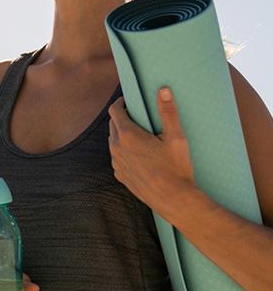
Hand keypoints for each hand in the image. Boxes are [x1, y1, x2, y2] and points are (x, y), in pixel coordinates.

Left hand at [108, 87, 197, 215]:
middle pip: (113, 125)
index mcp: (128, 136)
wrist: (174, 200)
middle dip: (123, 117)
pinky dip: (124, 151)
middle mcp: (117, 148)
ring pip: (114, 141)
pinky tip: (139, 154)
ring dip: (122, 134)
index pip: (115, 110)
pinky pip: (117, 157)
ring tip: (140, 134)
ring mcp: (117, 163)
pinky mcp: (120, 175)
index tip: (130, 100)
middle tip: (139, 116)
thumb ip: (168, 112)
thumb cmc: (177, 168)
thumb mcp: (176, 137)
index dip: (121, 102)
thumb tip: (163, 90)